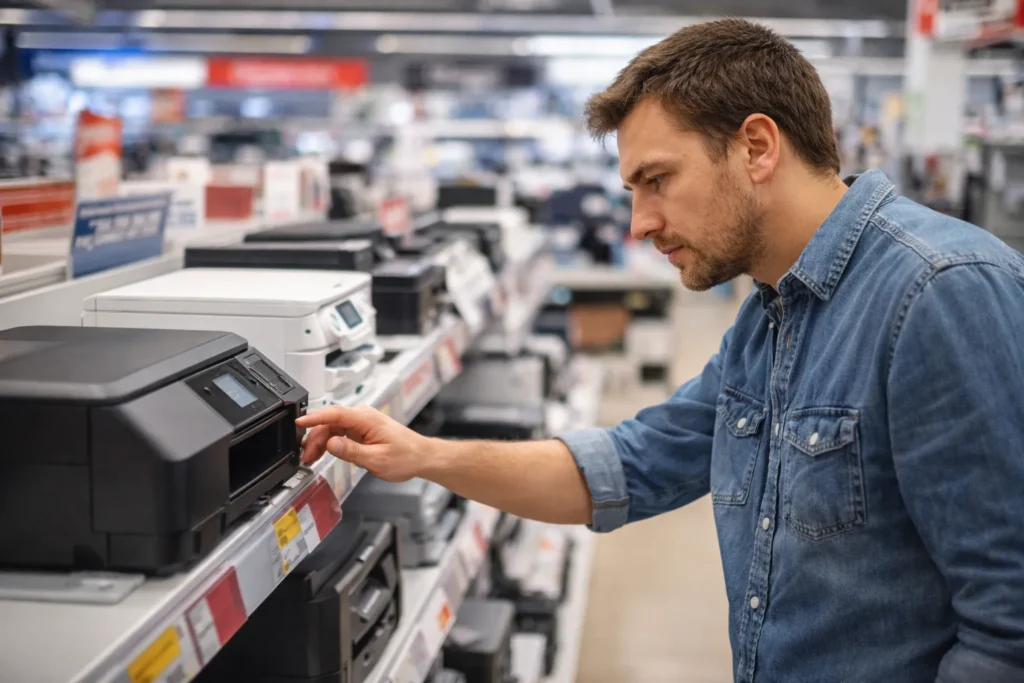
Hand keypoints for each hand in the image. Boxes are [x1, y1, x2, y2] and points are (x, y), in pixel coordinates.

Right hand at [295, 405, 434, 481]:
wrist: (422, 457)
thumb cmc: (406, 456)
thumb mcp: (377, 459)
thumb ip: (352, 451)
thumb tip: (331, 444)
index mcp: (367, 419)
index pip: (335, 413)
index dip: (315, 417)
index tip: (299, 421)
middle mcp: (363, 417)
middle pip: (330, 422)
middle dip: (315, 438)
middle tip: (306, 456)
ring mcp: (362, 423)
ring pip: (333, 428)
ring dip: (321, 442)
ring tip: (311, 458)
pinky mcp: (362, 431)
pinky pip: (340, 433)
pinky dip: (330, 443)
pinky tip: (323, 454)